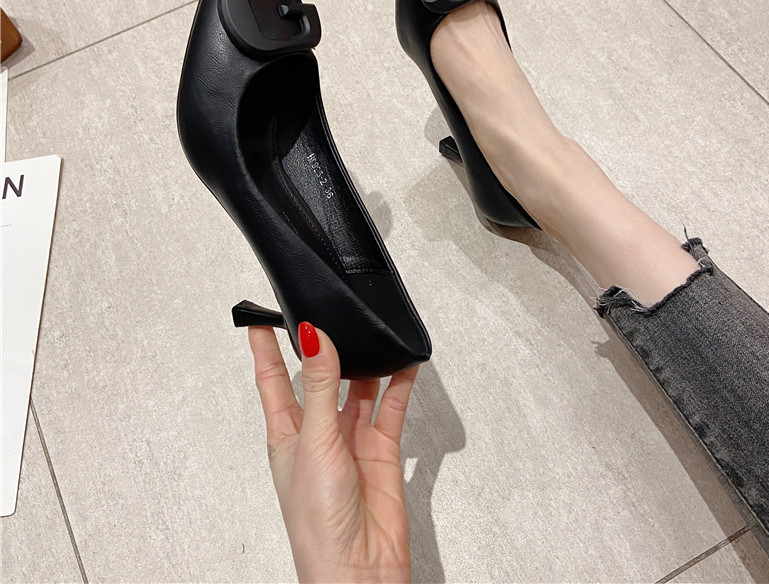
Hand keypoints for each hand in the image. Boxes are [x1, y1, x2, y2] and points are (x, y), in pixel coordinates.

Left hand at [248, 322, 418, 582]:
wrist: (360, 570)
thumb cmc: (318, 525)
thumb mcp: (314, 443)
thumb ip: (319, 388)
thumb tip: (315, 339)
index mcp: (286, 434)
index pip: (272, 381)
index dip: (265, 350)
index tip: (260, 319)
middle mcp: (318, 433)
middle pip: (319, 379)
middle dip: (323, 350)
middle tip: (328, 315)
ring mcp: (350, 440)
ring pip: (358, 388)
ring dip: (364, 363)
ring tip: (368, 333)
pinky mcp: (381, 450)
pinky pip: (390, 407)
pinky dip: (398, 384)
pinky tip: (404, 365)